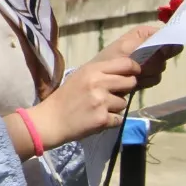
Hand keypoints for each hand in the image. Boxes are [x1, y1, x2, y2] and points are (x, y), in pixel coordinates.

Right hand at [24, 43, 142, 149]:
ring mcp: (101, 102)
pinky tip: (97, 119)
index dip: (134, 68)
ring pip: (124, 102)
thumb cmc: (65, 97)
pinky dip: (111, 121)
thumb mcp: (80, 76)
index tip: (134, 73)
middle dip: (127, 88)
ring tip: (99, 108)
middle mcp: (98, 83)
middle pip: (130, 82)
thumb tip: (125, 71)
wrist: (51, 120)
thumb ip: (101, 72)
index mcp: (92, 70)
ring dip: (116, 107)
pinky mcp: (103, 119)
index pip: (125, 63)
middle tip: (115, 93)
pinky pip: (119, 118)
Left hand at [101, 24, 177, 89]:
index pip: (163, 34)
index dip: (164, 44)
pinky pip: (156, 77)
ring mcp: (149, 61)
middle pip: (164, 52)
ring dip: (149, 72)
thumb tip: (176, 44)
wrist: (99, 82)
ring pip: (161, 66)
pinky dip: (147, 81)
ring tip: (136, 73)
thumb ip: (149, 44)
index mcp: (141, 34)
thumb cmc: (108, 61)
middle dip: (153, 61)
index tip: (158, 52)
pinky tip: (138, 81)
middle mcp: (148, 46)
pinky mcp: (148, 75)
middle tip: (141, 66)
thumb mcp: (126, 48)